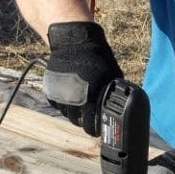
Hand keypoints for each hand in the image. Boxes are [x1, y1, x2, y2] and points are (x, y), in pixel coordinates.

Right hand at [43, 21, 122, 135]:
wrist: (74, 43)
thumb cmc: (97, 58)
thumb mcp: (112, 75)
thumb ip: (114, 91)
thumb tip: (123, 102)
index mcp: (92, 98)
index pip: (92, 125)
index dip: (96, 130)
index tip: (98, 130)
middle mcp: (75, 100)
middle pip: (78, 123)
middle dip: (85, 125)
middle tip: (90, 124)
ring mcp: (61, 95)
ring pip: (67, 115)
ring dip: (74, 115)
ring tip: (81, 112)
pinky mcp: (51, 89)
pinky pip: (57, 105)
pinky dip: (63, 105)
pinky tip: (70, 101)